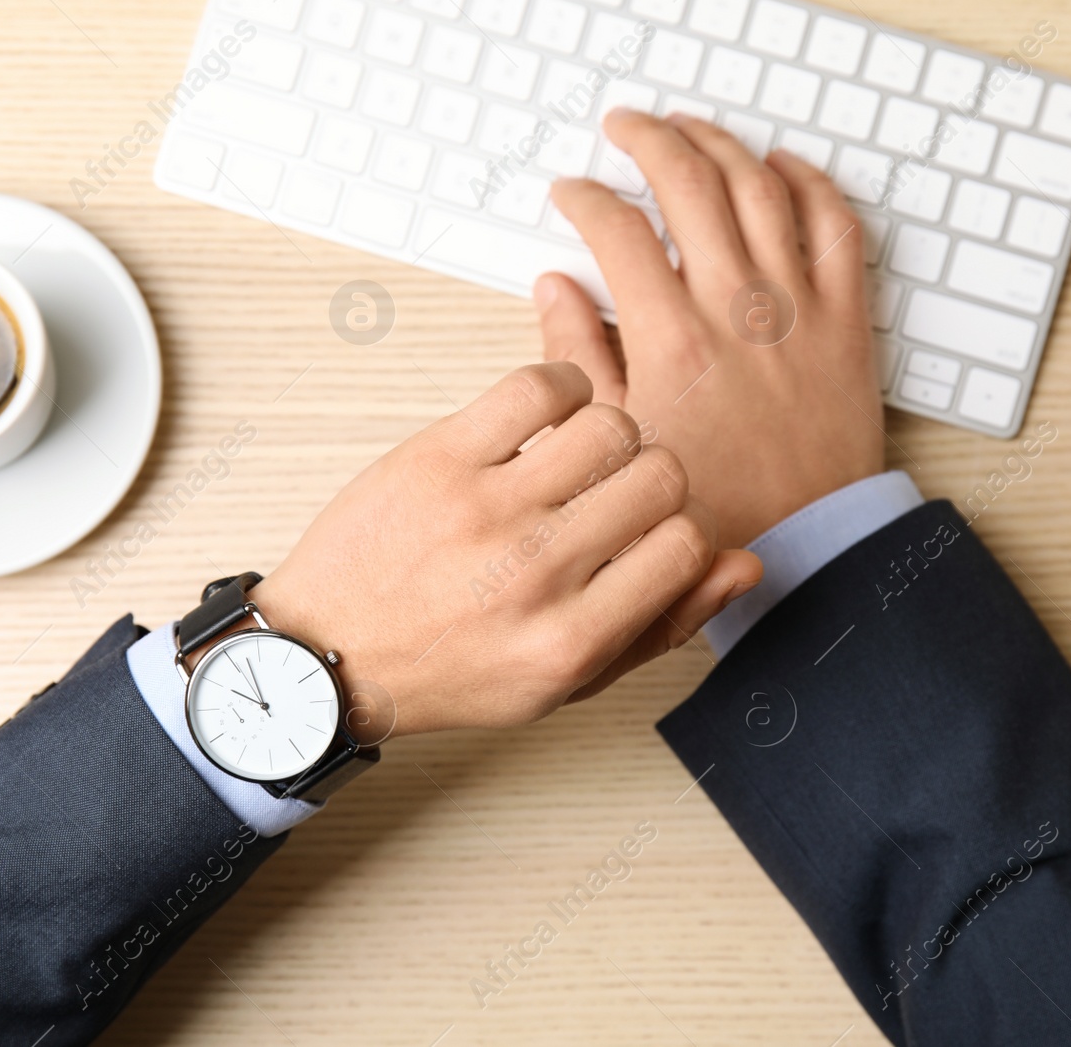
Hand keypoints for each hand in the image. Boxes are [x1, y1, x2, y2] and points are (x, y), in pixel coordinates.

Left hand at [250, 363, 761, 739]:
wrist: (328, 656)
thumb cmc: (448, 669)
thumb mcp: (564, 682)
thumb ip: (660, 626)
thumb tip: (742, 565)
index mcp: (570, 641)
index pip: (687, 545)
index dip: (685, 530)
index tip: (656, 532)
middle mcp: (533, 576)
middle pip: (659, 478)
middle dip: (652, 482)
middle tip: (614, 496)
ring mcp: (483, 512)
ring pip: (609, 427)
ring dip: (609, 436)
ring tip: (580, 460)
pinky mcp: (438, 459)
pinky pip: (536, 387)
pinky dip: (559, 389)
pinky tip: (546, 422)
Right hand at [537, 110, 887, 549]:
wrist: (809, 545)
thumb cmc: (716, 507)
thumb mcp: (621, 440)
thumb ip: (582, 357)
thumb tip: (556, 289)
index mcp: (672, 341)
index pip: (618, 230)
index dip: (586, 198)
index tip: (572, 193)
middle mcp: (737, 310)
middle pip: (689, 183)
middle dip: (648, 139)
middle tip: (625, 129)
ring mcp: (798, 309)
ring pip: (759, 187)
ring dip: (720, 144)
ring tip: (690, 129)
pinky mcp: (847, 320)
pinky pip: (835, 225)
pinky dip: (809, 182)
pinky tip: (782, 167)